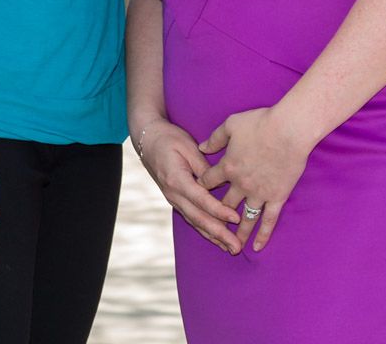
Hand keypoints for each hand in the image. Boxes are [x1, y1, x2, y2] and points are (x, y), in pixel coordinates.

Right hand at [133, 118, 241, 254]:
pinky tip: (217, 238)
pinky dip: (205, 230)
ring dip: (214, 237)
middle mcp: (173, 194)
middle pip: (199, 218)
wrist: (148, 139)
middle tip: (237, 246)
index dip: (219, 211)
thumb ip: (205, 167)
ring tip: (231, 248)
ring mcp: (173, 199)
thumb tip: (220, 182)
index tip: (236, 218)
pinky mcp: (176, 200)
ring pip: (195, 222)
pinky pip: (192, 218)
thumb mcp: (188, 146)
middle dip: (219, 234)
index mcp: (177, 180)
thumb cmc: (169, 138)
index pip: (201, 200)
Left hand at [197, 105, 312, 251]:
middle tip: (210, 226)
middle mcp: (240, 184)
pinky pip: (268, 220)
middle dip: (216, 215)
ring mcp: (259, 193)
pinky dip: (263, 235)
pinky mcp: (277, 197)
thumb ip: (215, 138)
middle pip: (223, 204)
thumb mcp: (232, 124)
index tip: (197, 193)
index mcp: (228, 166)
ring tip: (231, 246)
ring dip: (237, 232)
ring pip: (244, 218)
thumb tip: (201, 147)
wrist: (290, 129)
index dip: (201, 186)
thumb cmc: (261, 122)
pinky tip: (257, 247)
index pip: (208, 181)